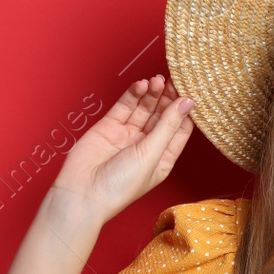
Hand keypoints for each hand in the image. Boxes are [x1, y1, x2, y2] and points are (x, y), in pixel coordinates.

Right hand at [49, 75, 195, 223]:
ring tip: (157, 80)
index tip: (192, 92)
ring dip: (152, 94)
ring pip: (144, 109)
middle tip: (174, 80)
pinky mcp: (108, 127)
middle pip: (162, 116)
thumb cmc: (119, 186)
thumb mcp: (151, 154)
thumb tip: (187, 103)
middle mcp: (146, 146)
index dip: (185, 111)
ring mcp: (126, 136)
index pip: (179, 130)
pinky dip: (133, 95)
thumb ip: (168, 126)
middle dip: (169, 98)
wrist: (82, 193)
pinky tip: (142, 85)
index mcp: (162, 159)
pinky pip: (124, 107)